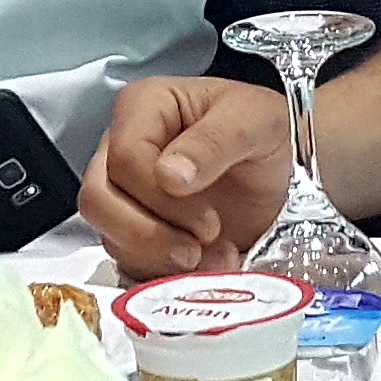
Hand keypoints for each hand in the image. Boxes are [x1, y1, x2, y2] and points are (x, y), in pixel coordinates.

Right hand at [84, 78, 295, 276]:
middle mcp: (121, 148)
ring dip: (161, 258)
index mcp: (145, 108)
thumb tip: (168, 175)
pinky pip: (129, 260)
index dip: (160, 197)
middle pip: (98, 200)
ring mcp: (124, 193)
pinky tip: (208, 264)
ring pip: (110, 236)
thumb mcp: (255, 120)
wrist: (281, 169)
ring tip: (215, 256)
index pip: (124, 158)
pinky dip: (166, 273)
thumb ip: (214, 141)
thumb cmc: (263, 130)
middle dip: (148, 235)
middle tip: (197, 248)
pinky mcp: (136, 231)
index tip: (208, 219)